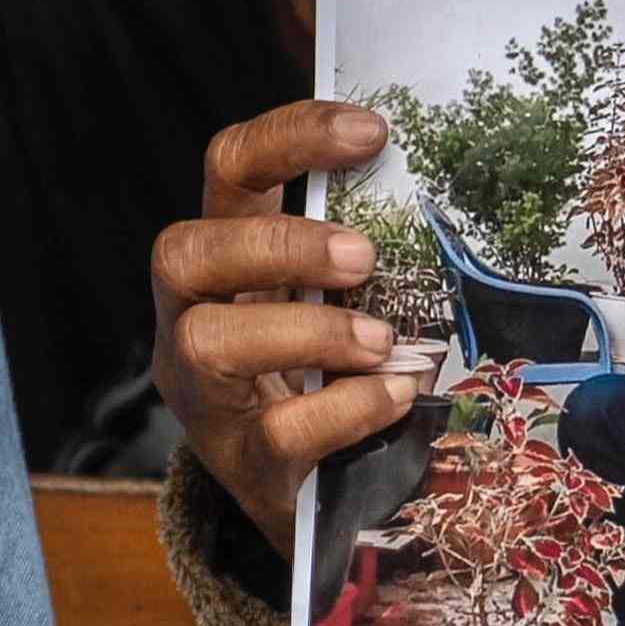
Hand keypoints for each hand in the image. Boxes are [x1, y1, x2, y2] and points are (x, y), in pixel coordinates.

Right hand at [151, 102, 417, 546]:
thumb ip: (352, 251)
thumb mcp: (324, 298)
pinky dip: (345, 409)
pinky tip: (394, 397)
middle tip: (361, 257)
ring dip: (306, 331)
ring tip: (379, 341)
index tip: (374, 130)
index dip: (291, 137)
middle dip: (277, 246)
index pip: (229, 168)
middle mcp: (192, 316)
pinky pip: (278, 430)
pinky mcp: (241, 461)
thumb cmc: (319, 374)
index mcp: (224, 257)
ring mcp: (205, 393)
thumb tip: (441, 186)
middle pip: (183, 252)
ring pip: (210, 341)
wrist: (302, 496)